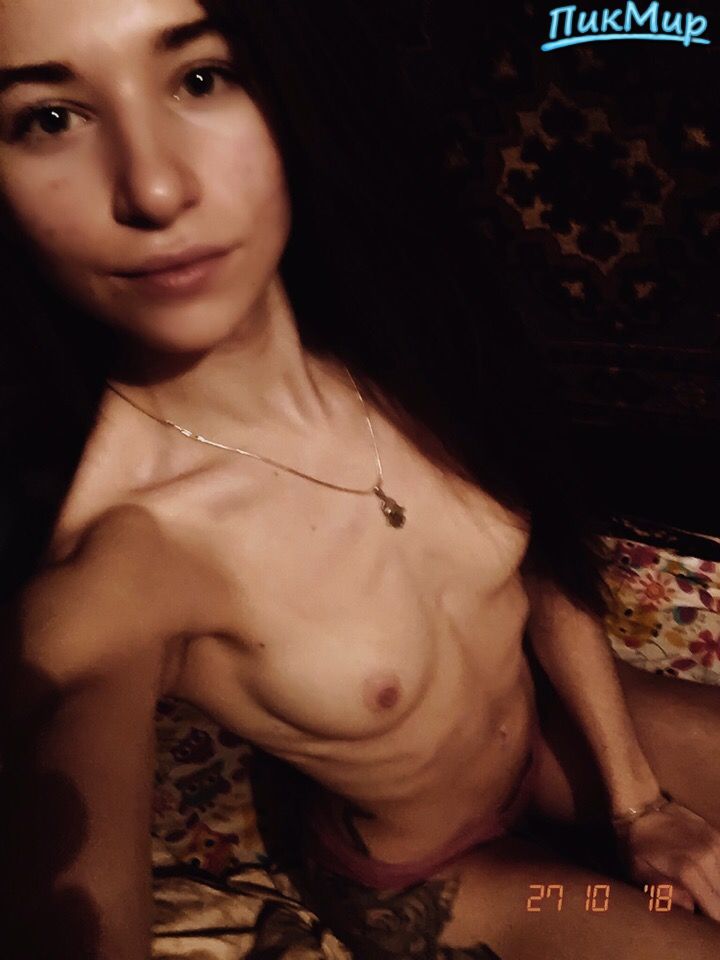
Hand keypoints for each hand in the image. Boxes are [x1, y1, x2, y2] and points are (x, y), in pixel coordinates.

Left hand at [616, 800, 719, 920]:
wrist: (640, 806)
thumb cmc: (635, 843)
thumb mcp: (637, 871)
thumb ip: (664, 892)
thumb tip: (690, 907)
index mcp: (688, 870)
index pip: (716, 909)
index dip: (712, 921)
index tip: (704, 924)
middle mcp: (708, 856)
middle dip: (716, 906)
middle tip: (702, 909)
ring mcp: (716, 843)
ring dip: (718, 890)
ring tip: (705, 893)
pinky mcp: (718, 835)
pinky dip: (719, 874)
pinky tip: (710, 878)